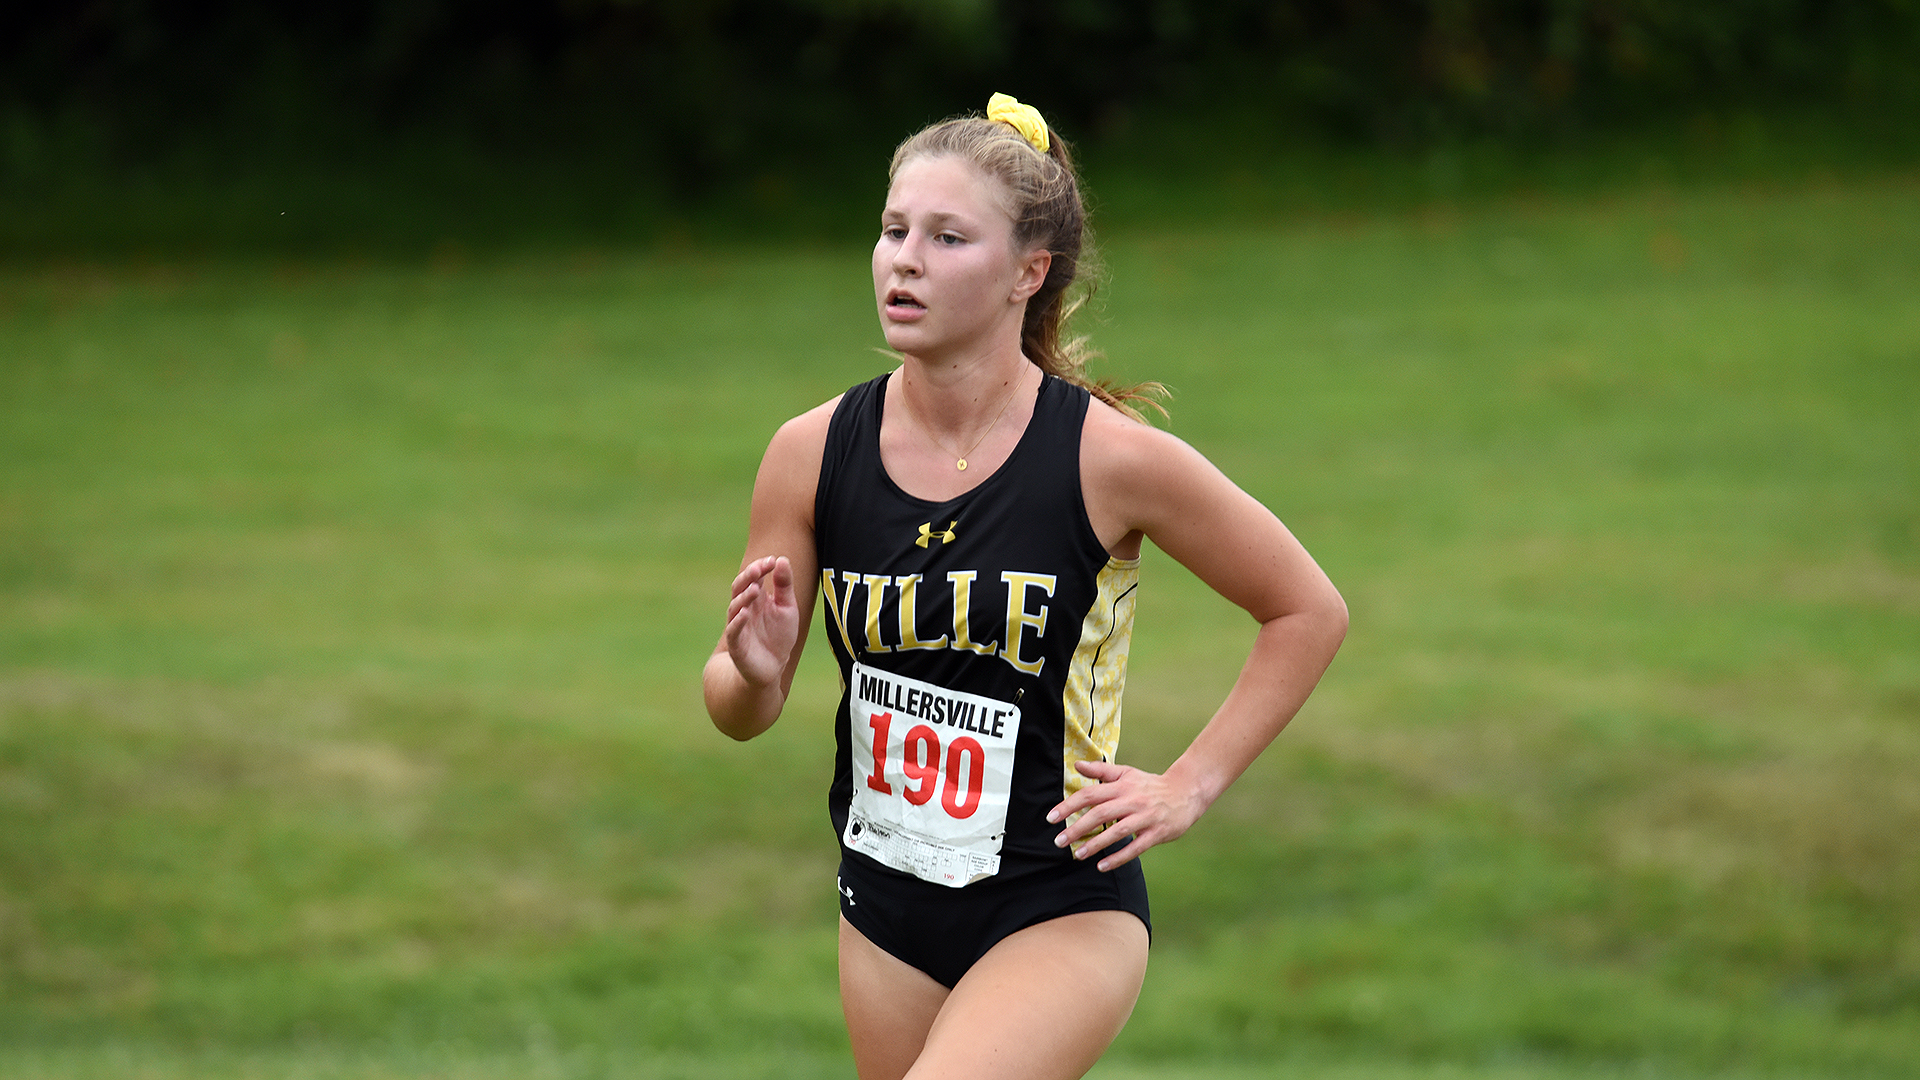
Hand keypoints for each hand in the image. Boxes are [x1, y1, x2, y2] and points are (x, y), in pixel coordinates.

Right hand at [724, 555, 798, 686]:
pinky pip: (733, 630)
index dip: (761, 567)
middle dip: (748, 577)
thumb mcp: (787, 608)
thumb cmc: (778, 635)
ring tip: (756, 589)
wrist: (773, 667)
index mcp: (756, 598)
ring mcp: (738, 625)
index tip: (773, 560)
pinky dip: (738, 621)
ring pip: (735, 607)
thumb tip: (782, 559)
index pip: (754, 577)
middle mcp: (744, 608)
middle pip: (740, 587)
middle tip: (759, 568)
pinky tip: (745, 613)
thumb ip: (784, 585)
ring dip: (744, 597)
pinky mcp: (736, 644)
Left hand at [1045, 760, 1206, 871]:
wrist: (1187, 791)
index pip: (1090, 795)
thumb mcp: (1127, 773)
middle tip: (1059, 841)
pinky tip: (1102, 866)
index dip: (1069, 806)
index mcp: (1121, 786)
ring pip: (1117, 831)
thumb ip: (1101, 771)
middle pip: (1100, 813)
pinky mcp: (1157, 832)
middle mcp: (1132, 800)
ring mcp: (1145, 817)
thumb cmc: (1151, 784)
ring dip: (1096, 844)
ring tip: (1078, 854)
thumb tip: (1077, 765)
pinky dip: (1119, 857)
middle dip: (1077, 828)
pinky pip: (1136, 847)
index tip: (1052, 818)